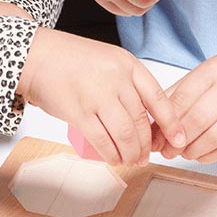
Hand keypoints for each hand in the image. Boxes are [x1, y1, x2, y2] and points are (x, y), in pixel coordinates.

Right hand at [17, 28, 185, 166]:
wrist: (37, 56)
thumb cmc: (72, 60)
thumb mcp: (109, 61)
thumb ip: (127, 84)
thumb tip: (145, 119)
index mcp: (128, 64)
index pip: (158, 98)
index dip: (171, 123)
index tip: (179, 139)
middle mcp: (116, 78)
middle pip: (141, 120)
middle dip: (146, 145)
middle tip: (147, 156)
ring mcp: (98, 95)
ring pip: (125, 134)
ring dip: (131, 153)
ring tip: (131, 160)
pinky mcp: (79, 111)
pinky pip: (102, 140)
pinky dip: (111, 154)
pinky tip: (114, 159)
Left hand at [155, 43, 216, 164]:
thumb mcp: (209, 69)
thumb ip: (181, 91)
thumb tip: (154, 116)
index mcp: (215, 71)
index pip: (183, 98)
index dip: (165, 120)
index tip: (153, 133)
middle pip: (197, 120)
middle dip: (175, 139)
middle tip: (164, 149)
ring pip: (213, 137)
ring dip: (192, 150)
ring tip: (180, 152)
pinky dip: (210, 155)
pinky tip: (199, 154)